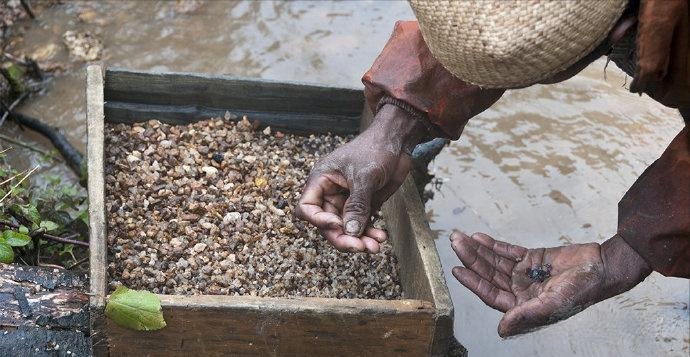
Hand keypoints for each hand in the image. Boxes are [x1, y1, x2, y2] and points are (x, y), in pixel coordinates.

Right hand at [296, 104, 427, 252]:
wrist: (397, 142)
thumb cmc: (375, 149)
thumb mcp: (365, 177)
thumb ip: (357, 205)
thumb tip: (350, 231)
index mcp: (321, 180)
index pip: (307, 208)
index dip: (319, 221)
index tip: (338, 226)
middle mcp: (330, 193)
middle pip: (327, 224)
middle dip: (343, 237)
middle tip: (360, 247)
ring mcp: (346, 200)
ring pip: (345, 229)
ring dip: (358, 240)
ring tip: (375, 246)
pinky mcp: (362, 205)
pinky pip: (360, 225)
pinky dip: (369, 233)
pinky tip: (380, 237)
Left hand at [450, 232, 650, 336]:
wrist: (602, 267)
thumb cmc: (582, 290)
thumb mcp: (552, 304)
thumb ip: (526, 315)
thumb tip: (502, 329)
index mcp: (522, 306)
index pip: (491, 294)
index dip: (473, 282)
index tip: (456, 269)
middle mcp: (520, 291)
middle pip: (489, 274)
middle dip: (471, 259)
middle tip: (455, 242)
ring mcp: (524, 274)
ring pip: (495, 262)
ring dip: (478, 249)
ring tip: (461, 236)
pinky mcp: (531, 259)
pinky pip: (507, 251)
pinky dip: (493, 245)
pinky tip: (479, 236)